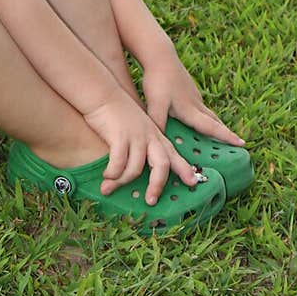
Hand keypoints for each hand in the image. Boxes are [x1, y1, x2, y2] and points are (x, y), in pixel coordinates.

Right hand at [81, 87, 199, 204]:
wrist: (103, 94)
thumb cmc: (118, 113)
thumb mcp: (137, 127)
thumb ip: (142, 144)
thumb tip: (139, 168)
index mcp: (155, 136)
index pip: (173, 155)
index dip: (184, 169)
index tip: (193, 182)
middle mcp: (150, 136)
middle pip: (162, 165)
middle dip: (157, 185)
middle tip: (151, 201)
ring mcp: (136, 136)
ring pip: (135, 169)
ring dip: (121, 182)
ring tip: (108, 188)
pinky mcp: (120, 137)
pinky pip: (118, 163)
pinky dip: (112, 173)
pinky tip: (105, 176)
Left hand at [141, 44, 245, 146]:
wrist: (159, 54)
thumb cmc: (159, 79)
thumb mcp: (155, 104)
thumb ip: (158, 123)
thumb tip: (160, 142)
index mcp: (191, 110)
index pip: (212, 127)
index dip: (227, 137)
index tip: (243, 143)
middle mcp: (196, 104)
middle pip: (214, 121)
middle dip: (225, 133)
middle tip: (237, 143)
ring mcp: (193, 95)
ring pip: (207, 113)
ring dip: (215, 124)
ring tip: (218, 134)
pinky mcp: (188, 89)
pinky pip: (198, 106)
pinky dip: (202, 116)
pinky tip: (195, 117)